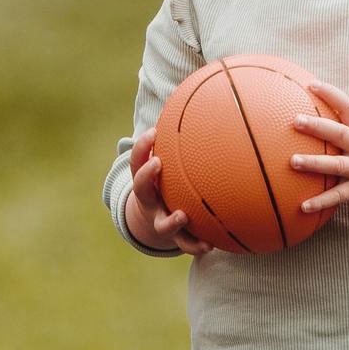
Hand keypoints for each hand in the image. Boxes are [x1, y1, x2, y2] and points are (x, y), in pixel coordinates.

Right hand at [122, 126, 210, 254]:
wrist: (153, 220)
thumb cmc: (166, 183)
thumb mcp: (167, 165)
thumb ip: (179, 143)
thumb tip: (206, 105)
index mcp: (147, 179)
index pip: (137, 160)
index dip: (142, 146)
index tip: (153, 132)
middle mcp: (149, 199)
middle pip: (140, 188)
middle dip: (146, 175)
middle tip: (157, 163)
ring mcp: (159, 219)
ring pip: (161, 223)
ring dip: (170, 220)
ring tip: (182, 215)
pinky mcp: (174, 236)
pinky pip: (184, 243)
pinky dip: (195, 244)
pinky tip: (210, 244)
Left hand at [289, 81, 348, 219]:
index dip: (332, 95)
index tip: (312, 85)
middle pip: (339, 134)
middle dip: (317, 127)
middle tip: (296, 120)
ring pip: (335, 165)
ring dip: (313, 164)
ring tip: (292, 161)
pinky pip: (337, 196)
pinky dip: (320, 202)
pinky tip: (302, 206)